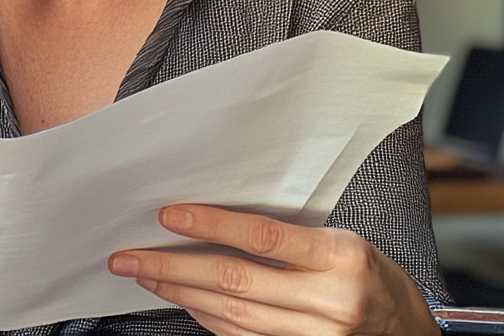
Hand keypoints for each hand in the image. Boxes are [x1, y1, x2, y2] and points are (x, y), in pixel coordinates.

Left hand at [108, 204, 438, 335]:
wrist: (410, 331)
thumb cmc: (369, 273)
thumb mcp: (340, 239)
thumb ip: (287, 233)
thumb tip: (213, 217)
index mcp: (340, 256)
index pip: (263, 236)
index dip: (211, 225)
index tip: (168, 215)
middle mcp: (329, 301)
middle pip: (236, 282)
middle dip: (174, 267)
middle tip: (130, 256)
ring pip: (233, 315)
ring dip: (181, 293)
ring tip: (144, 276)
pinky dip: (207, 318)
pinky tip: (182, 300)